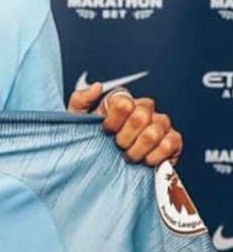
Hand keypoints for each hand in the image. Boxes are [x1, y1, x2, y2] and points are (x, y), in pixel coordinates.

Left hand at [67, 83, 181, 166]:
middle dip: (124, 137)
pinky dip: (154, 156)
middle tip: (117, 146)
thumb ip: (81, 99)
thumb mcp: (77, 118)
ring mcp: (161, 123)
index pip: (123, 102)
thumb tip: (97, 86)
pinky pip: (168, 144)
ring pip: (153, 133)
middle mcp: (145, 108)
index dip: (112, 121)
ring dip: (137, 150)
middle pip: (139, 117)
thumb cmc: (90, 139)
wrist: (104, 165)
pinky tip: (145, 160)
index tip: (105, 131)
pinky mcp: (173, 140)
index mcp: (123, 100)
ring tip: (128, 156)